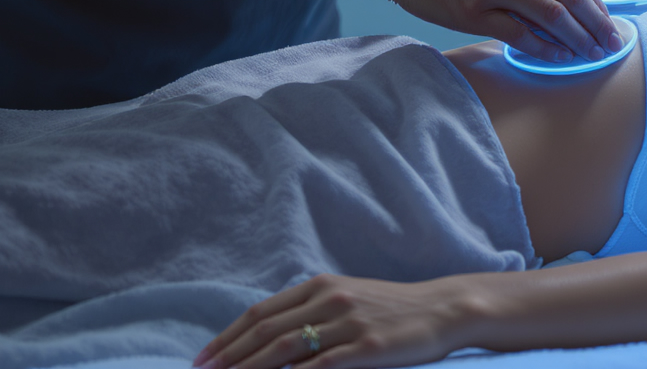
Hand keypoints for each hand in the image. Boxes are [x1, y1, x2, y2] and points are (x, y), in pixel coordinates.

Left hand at [193, 274, 478, 368]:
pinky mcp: (369, 348)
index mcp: (320, 286)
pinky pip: (323, 366)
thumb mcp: (347, 298)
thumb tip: (268, 337)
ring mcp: (349, 323)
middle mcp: (330, 300)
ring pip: (287, 350)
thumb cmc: (392, 308)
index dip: (228, 337)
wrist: (443, 309)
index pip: (261, 313)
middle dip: (230, 357)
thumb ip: (310, 312)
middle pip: (266, 332)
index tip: (203, 359)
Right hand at [380, 0, 621, 62]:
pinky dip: (544, 49)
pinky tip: (558, 59)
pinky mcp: (473, 11)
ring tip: (592, 57)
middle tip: (612, 45)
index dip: (599, 3)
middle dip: (598, 25)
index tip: (608, 22)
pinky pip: (520, 35)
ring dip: (578, 40)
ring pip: (553, 17)